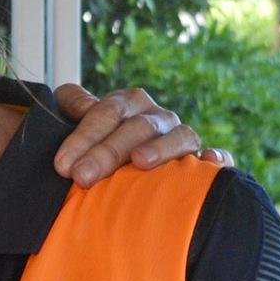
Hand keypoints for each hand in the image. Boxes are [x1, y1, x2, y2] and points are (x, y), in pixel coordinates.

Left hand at [51, 84, 228, 185]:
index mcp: (128, 103)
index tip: (63, 165)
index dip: (84, 136)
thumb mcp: (79, 122)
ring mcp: (182, 137)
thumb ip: (73, 107)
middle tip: (82, 177)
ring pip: (178, 136)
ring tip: (140, 161)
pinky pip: (217, 159)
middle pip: (137, 127)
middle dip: (107, 151)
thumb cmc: (98, 145)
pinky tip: (208, 162)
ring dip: (160, 148)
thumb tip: (76, 103)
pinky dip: (216, 158)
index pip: (107, 112)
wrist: (127, 166)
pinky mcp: (203, 162)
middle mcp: (157, 117)